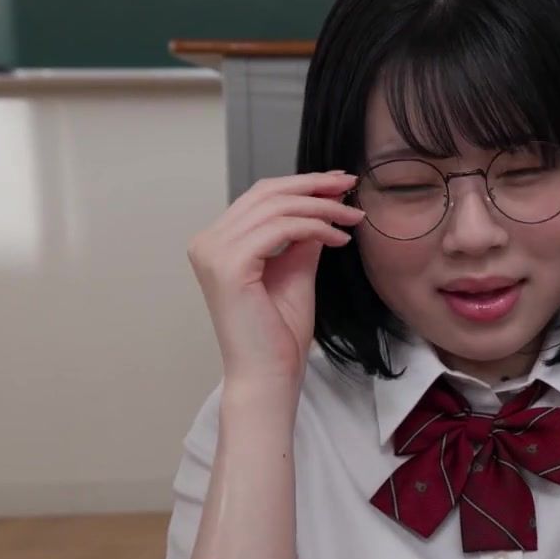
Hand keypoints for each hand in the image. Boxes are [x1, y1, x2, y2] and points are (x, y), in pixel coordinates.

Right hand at [188, 172, 362, 385]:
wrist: (269, 375)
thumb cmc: (279, 335)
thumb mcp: (296, 272)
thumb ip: (302, 238)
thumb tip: (322, 204)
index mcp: (217, 243)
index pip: (260, 196)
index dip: (302, 184)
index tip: (339, 183)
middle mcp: (207, 242)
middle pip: (266, 193)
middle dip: (314, 185)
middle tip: (350, 185)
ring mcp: (214, 252)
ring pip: (277, 207)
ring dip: (321, 207)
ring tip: (353, 217)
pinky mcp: (230, 265)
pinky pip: (282, 228)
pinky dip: (315, 227)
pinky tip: (339, 238)